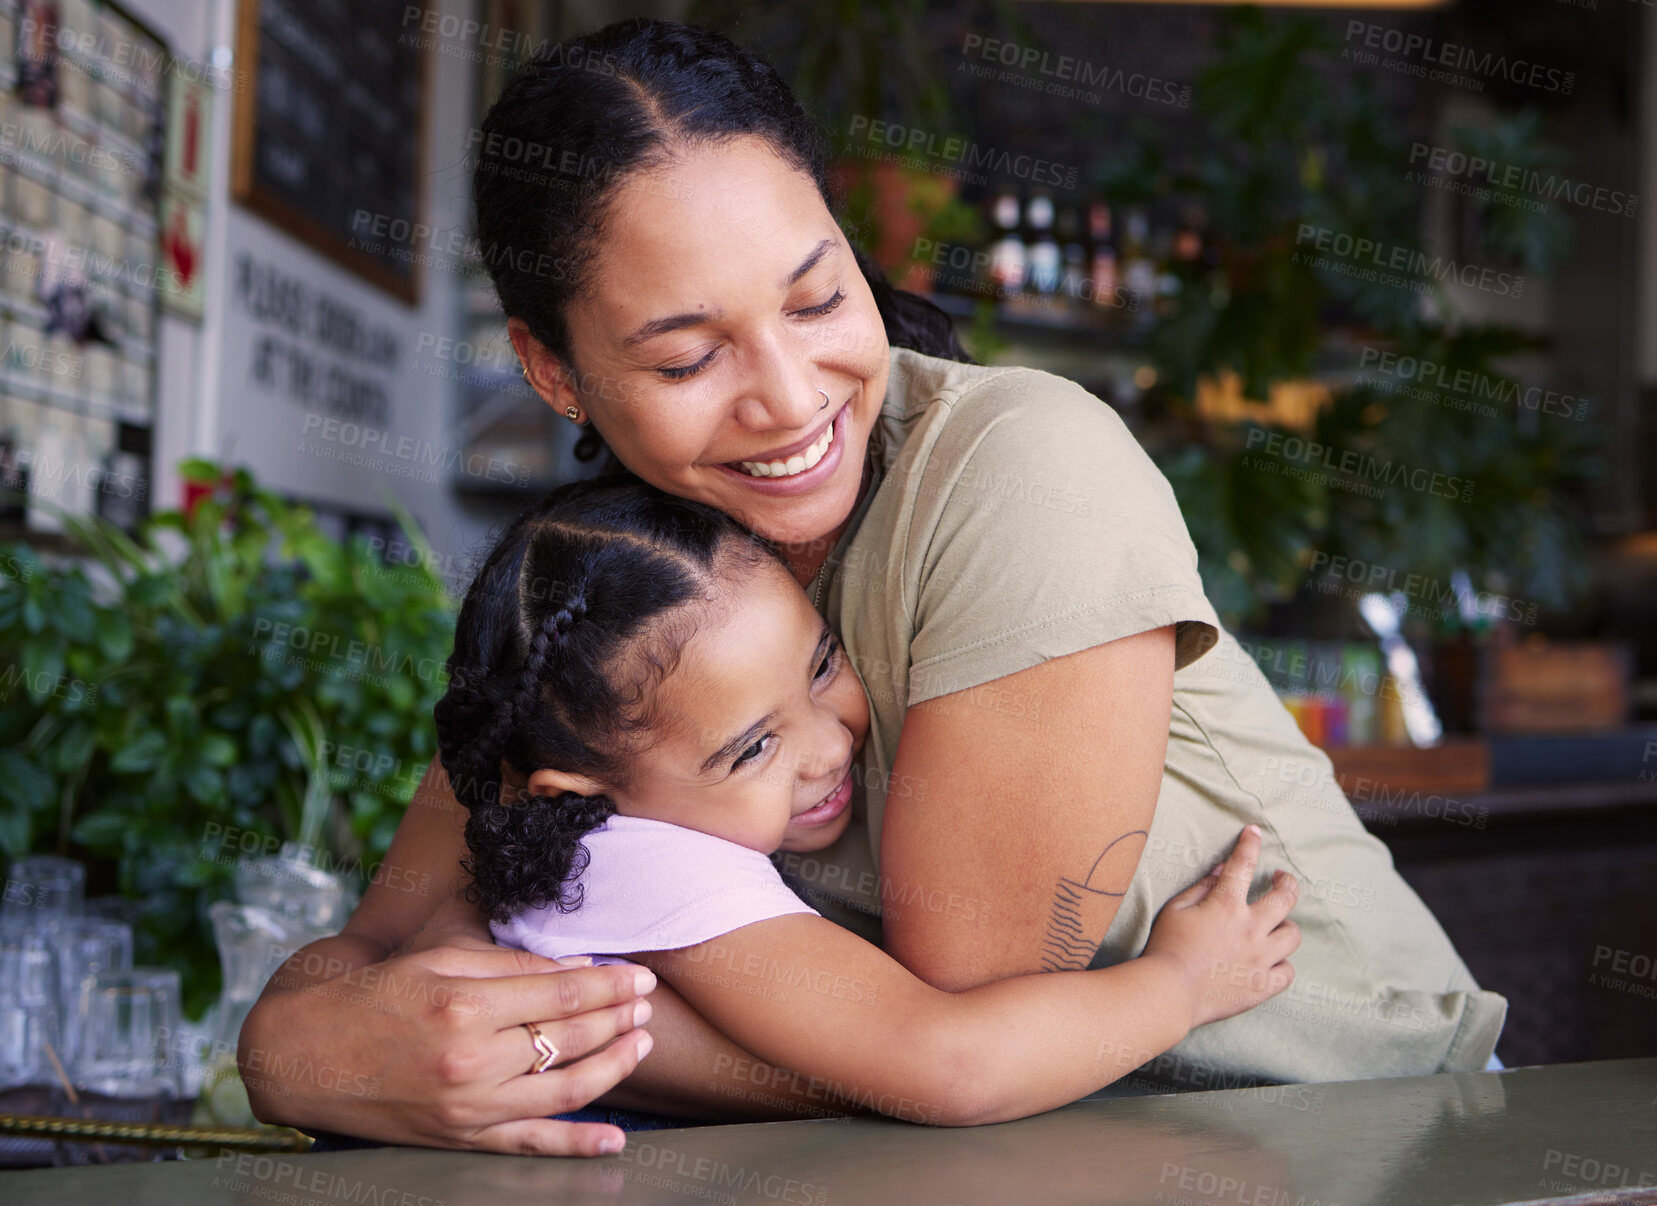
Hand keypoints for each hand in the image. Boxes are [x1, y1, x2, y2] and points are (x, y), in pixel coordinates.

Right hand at [240, 940, 655, 1155]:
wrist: (302, 1052)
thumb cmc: (372, 992)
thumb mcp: (437, 959)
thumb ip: (511, 965)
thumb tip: (579, 971)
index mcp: (463, 1005)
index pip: (561, 995)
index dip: (610, 985)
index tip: (640, 975)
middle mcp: (470, 1061)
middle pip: (569, 1041)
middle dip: (619, 1018)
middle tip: (649, 1002)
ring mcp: (466, 1108)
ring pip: (563, 1092)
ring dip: (613, 1067)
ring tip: (643, 1042)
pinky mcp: (459, 1139)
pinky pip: (529, 1146)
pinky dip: (576, 1146)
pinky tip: (614, 1139)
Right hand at [1142, 825, 1298, 1029]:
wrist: (1169, 992)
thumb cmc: (1166, 947)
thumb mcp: (1175, 909)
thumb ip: (1202, 887)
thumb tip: (1222, 871)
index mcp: (1227, 905)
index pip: (1243, 864)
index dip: (1250, 844)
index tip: (1255, 831)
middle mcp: (1250, 928)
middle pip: (1285, 898)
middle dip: (1286, 882)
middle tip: (1281, 879)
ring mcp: (1260, 958)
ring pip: (1292, 935)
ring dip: (1285, 926)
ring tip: (1277, 925)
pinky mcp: (1261, 986)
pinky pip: (1287, 972)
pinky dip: (1282, 965)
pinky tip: (1272, 961)